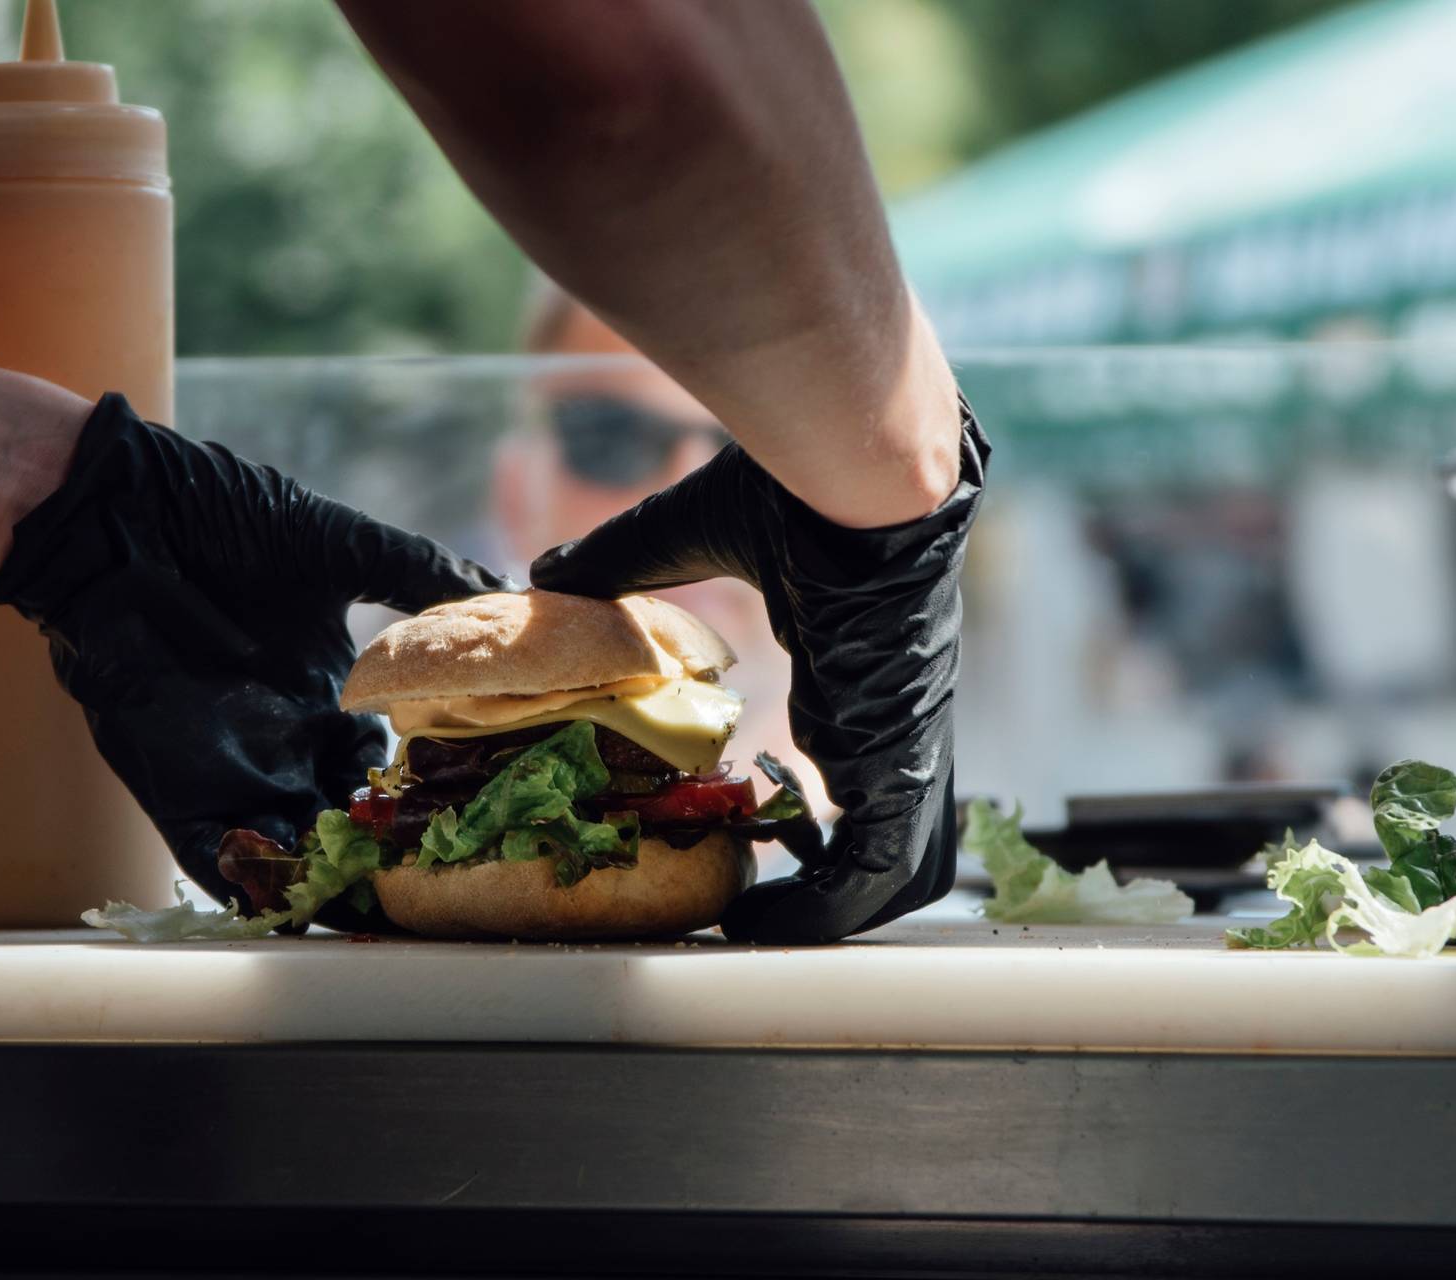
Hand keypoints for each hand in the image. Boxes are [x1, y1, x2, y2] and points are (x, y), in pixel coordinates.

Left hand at [0, 394, 507, 920]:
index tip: (474, 816)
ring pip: (282, 844)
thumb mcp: (342, 544)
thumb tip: (512, 589)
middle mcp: (282, 738)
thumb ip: (420, 573)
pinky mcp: (169, 775)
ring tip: (369, 909)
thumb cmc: (223, 514)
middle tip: (431, 885)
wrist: (123, 506)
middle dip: (379, 853)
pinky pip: (203, 847)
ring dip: (319, 880)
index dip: (423, 793)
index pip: (383, 763)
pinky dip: (237, 878)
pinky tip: (277, 897)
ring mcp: (226, 761)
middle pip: (340, 817)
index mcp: (326, 693)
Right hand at [531, 407, 987, 944]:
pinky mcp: (898, 763)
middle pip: (897, 835)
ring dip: (829, 906)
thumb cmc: (795, 490)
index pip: (864, 764)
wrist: (859, 479)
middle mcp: (899, 721)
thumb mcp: (691, 535)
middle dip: (838, 882)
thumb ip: (625, 562)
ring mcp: (907, 746)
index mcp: (868, 675)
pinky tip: (767, 924)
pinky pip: (873, 868)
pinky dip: (825, 909)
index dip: (819, 813)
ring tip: (757, 927)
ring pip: (895, 866)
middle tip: (763, 904)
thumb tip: (549, 572)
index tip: (758, 836)